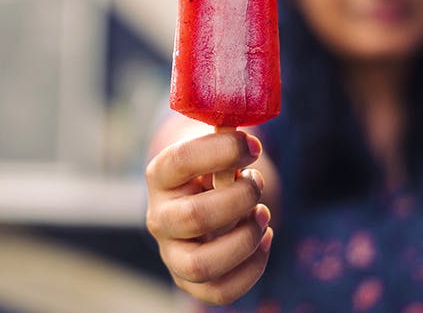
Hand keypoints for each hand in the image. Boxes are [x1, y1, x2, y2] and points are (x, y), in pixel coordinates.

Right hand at [145, 130, 272, 305]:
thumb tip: (244, 132)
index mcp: (160, 176)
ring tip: (262, 214)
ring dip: (245, 239)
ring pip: (203, 264)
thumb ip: (226, 142)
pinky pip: (220, 291)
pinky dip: (252, 268)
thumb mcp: (215, 151)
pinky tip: (264, 240)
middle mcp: (159, 217)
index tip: (252, 146)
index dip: (221, 152)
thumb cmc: (213, 172)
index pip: (180, 161)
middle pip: (195, 218)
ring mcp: (172, 254)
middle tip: (257, 183)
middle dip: (239, 199)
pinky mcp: (190, 281)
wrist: (201, 202)